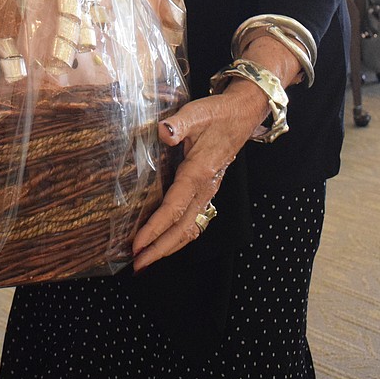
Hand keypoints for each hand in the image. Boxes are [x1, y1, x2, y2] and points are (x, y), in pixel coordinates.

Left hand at [132, 75, 273, 270]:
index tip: (137, 244)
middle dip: (159, 249)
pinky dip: (178, 237)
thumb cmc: (216, 114)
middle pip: (182, 229)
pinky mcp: (208, 191)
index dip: (154, 229)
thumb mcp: (196, 113)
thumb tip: (163, 132)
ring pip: (190, 229)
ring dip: (169, 247)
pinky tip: (165, 242)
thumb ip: (178, 124)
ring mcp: (208, 192)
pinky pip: (194, 222)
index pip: (173, 209)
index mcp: (198, 173)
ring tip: (147, 260)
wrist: (242, 115)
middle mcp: (205, 189)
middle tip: (137, 265)